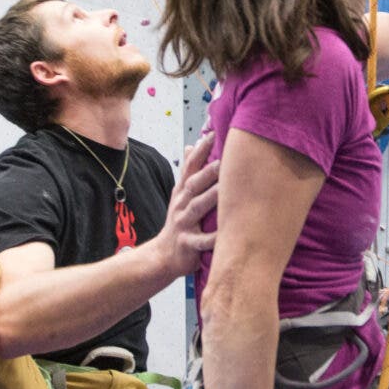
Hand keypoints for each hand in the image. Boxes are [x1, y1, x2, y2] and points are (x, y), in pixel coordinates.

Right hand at [152, 139, 218, 276]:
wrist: (163, 255)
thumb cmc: (179, 223)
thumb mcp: (179, 195)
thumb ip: (188, 171)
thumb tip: (191, 145)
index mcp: (182, 192)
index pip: (190, 166)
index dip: (200, 150)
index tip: (212, 133)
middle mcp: (181, 204)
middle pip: (194, 184)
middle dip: (208, 172)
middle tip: (224, 159)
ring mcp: (183, 224)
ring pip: (197, 208)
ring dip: (210, 198)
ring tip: (225, 189)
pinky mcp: (187, 244)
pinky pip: (201, 241)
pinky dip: (212, 238)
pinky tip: (224, 234)